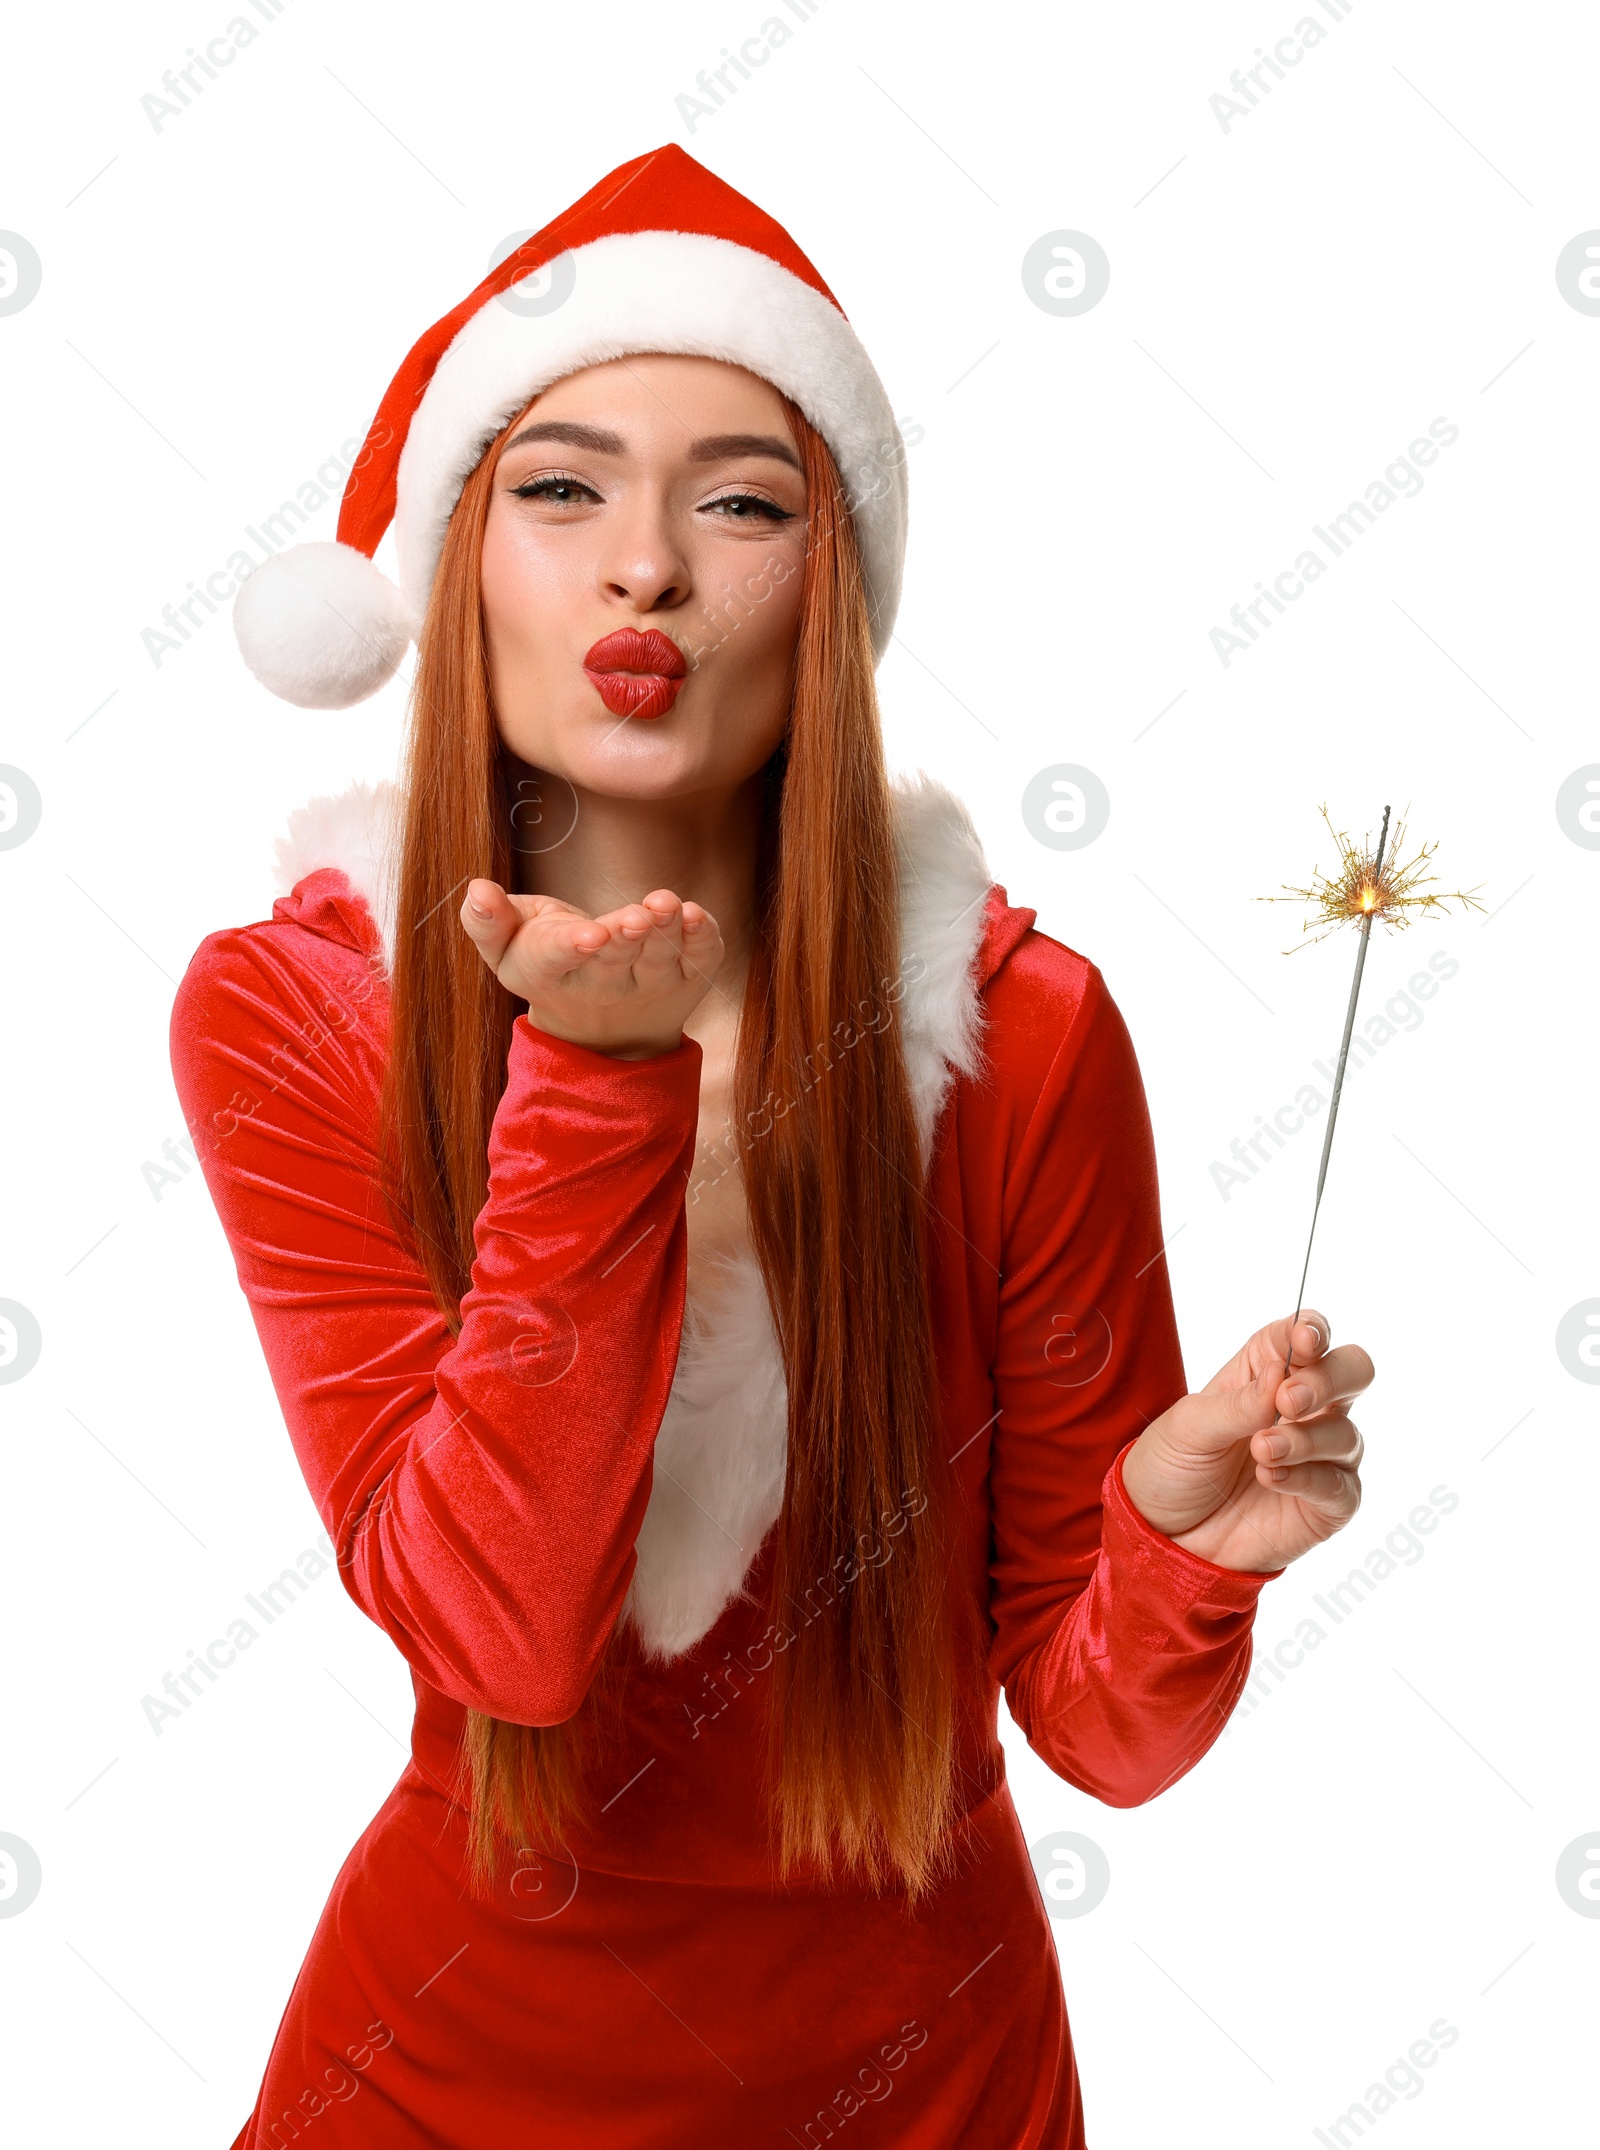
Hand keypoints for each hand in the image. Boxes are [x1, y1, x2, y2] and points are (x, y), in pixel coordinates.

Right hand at [459, 881, 722, 1060]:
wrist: (604, 1030)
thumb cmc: (548, 962)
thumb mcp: (507, 947)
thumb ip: (487, 921)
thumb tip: (477, 889)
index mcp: (548, 973)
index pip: (555, 959)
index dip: (572, 946)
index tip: (589, 934)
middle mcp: (601, 986)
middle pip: (613, 962)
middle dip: (624, 938)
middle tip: (634, 918)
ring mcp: (648, 985)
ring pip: (658, 961)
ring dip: (665, 933)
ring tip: (665, 906)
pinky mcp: (687, 978)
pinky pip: (699, 961)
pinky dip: (703, 941)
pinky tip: (698, 915)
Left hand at [1120, 1310, 1371, 1573]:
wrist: (1164, 1535)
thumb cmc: (1174, 1467)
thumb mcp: (1188, 1428)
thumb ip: (1237, 1403)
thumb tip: (1280, 1373)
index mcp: (1267, 1372)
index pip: (1307, 1335)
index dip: (1313, 1330)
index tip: (1305, 1341)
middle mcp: (1305, 1408)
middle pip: (1353, 1372)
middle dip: (1331, 1378)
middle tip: (1289, 1400)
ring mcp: (1321, 1455)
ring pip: (1346, 1432)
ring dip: (1305, 1439)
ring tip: (1261, 1450)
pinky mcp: (1327, 1503)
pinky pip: (1342, 1486)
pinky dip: (1309, 1478)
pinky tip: (1270, 1477)